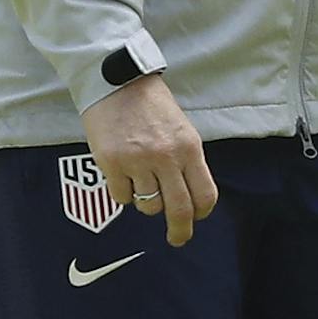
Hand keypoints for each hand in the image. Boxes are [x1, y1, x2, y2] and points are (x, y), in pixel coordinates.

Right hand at [81, 75, 217, 246]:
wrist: (117, 80)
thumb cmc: (150, 103)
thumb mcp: (180, 128)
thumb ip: (186, 160)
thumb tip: (189, 195)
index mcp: (189, 147)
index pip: (205, 194)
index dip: (202, 212)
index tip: (195, 218)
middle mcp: (166, 157)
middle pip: (179, 210)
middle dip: (180, 231)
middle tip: (177, 238)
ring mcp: (138, 161)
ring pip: (148, 205)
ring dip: (147, 201)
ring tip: (141, 180)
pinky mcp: (112, 163)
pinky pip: (121, 197)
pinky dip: (123, 192)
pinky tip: (122, 173)